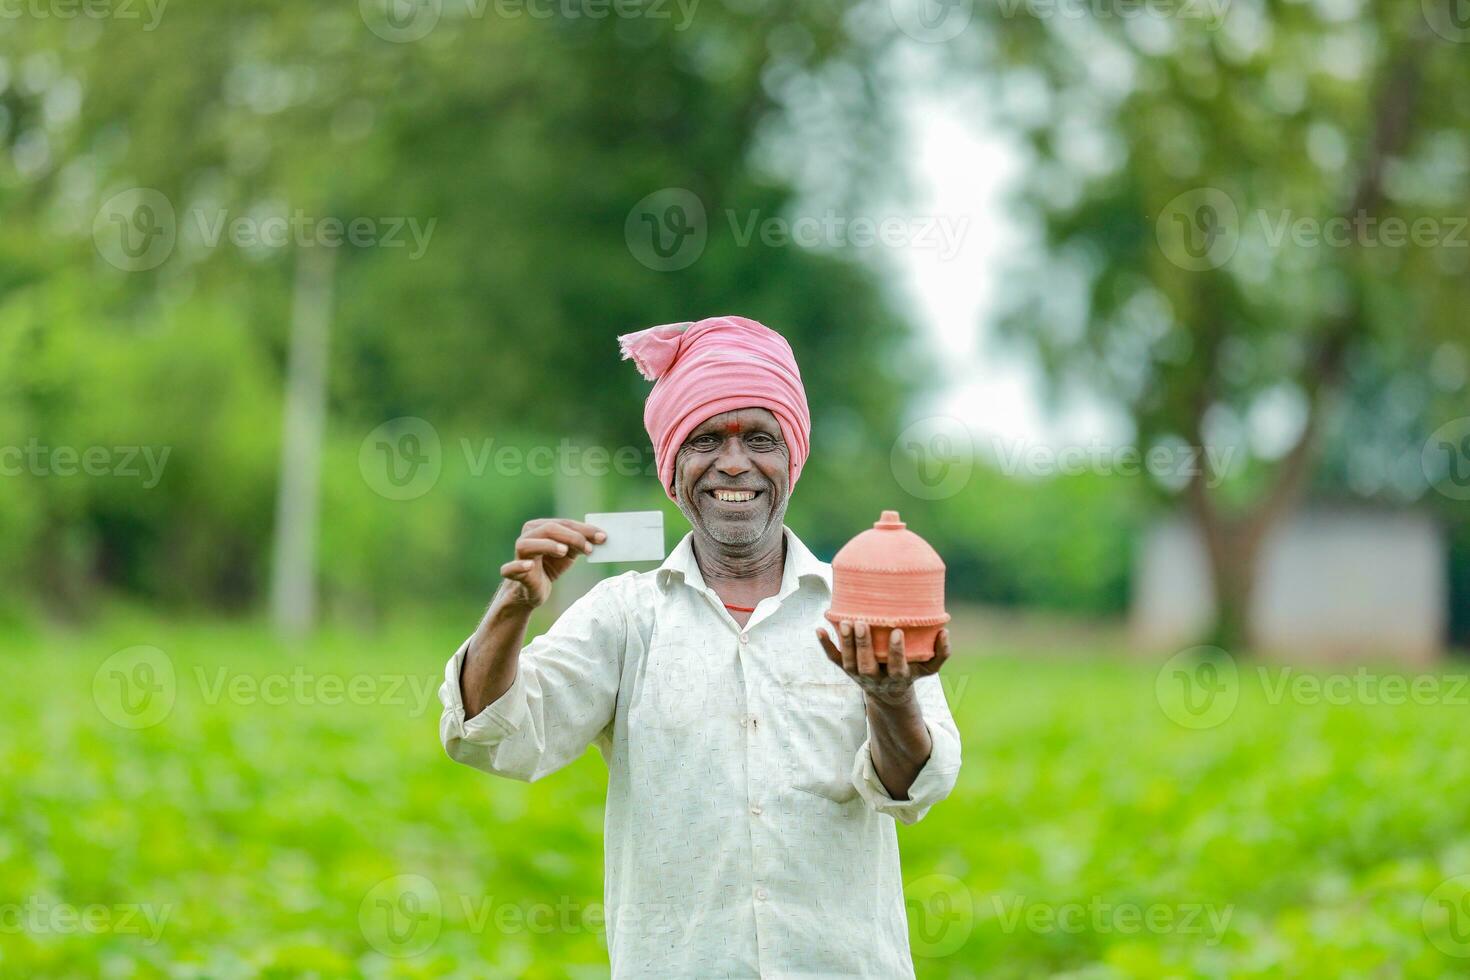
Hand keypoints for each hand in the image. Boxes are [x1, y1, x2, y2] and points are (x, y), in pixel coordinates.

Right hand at [499, 518, 605, 608]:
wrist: (532, 590)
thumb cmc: (550, 566)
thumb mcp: (568, 553)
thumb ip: (581, 543)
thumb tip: (602, 537)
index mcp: (540, 527)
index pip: (564, 523)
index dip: (583, 529)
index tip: (603, 536)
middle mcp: (528, 536)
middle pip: (549, 529)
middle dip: (572, 536)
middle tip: (589, 548)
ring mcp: (519, 554)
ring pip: (528, 544)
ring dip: (547, 545)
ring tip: (564, 551)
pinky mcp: (512, 572)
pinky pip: (509, 568)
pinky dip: (519, 566)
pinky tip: (529, 566)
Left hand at [816, 621, 949, 707]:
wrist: (888, 693)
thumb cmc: (911, 672)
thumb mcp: (928, 669)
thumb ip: (941, 653)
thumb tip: (945, 631)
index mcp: (897, 679)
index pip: (897, 668)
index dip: (896, 652)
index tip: (897, 632)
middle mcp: (875, 679)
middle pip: (866, 666)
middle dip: (863, 645)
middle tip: (862, 623)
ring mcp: (858, 674)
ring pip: (848, 662)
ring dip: (845, 643)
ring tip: (845, 621)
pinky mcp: (846, 669)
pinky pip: (833, 659)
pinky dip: (825, 645)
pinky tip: (819, 629)